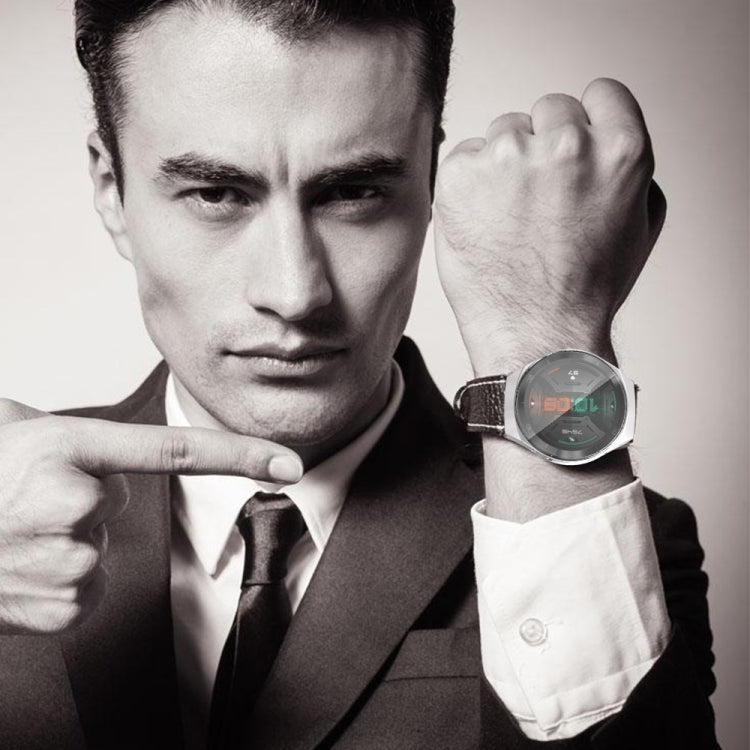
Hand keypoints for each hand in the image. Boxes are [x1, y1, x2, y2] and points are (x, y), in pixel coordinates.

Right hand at [0, 399, 302, 634]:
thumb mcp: (15, 433)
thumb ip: (73, 436)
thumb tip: (114, 454)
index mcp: (67, 447)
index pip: (176, 450)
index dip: (240, 455)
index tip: (290, 463)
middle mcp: (73, 500)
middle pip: (117, 503)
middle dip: (84, 502)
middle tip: (25, 499)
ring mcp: (67, 557)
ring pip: (100, 547)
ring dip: (67, 542)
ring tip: (13, 533)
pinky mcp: (62, 605)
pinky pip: (84, 587)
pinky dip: (59, 579)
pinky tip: (18, 566)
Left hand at [434, 78, 666, 373]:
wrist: (535, 335)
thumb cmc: (584, 291)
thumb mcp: (638, 226)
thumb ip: (629, 172)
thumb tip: (607, 142)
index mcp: (620, 151)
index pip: (602, 94)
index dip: (588, 123)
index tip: (574, 147)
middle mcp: (566, 145)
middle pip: (550, 110)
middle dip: (545, 146)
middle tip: (539, 200)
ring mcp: (508, 158)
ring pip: (505, 132)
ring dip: (505, 164)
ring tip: (510, 219)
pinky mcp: (460, 174)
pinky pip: (466, 156)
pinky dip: (470, 184)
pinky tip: (483, 222)